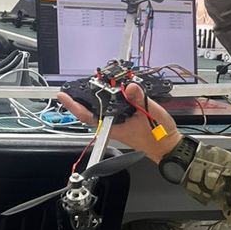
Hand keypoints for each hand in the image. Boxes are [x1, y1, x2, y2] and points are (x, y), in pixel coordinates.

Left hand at [57, 82, 183, 163]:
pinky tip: (110, 91)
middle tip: (76, 84)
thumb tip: (129, 87)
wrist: (167, 146)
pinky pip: (111, 109)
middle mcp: (112, 126)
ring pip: (101, 109)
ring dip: (96, 97)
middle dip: (82, 98)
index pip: (87, 116)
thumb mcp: (151, 113)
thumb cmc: (159, 136)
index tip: (63, 96)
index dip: (73, 106)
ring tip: (92, 83)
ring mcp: (117, 124)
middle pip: (91, 111)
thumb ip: (139, 99)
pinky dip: (109, 99)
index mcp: (114, 127)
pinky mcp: (123, 121)